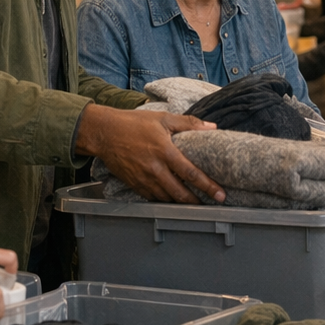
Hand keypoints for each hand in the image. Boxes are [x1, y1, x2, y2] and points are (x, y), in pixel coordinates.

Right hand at [76, 104, 224, 203]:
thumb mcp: (163, 118)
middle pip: (180, 193)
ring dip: (182, 204)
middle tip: (213, 205)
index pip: (191, 173)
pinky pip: (153, 198)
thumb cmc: (133, 123)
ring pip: (166, 199)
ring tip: (195, 205)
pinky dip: (165, 201)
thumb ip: (189, 123)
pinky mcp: (134, 184)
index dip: (208, 186)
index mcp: (165, 152)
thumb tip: (212, 127)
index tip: (220, 194)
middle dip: (197, 201)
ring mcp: (143, 179)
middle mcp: (155, 169)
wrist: (103, 133)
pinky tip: (173, 200)